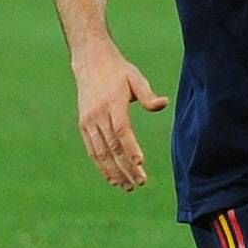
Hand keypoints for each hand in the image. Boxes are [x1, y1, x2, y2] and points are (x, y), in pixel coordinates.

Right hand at [71, 46, 165, 189]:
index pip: (122, 130)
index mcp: (113, 103)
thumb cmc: (118, 70)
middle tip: (139, 183)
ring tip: (127, 186)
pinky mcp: (84, 125)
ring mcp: (89, 121)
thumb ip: (147, 95)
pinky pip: (92, 150)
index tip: (140, 163)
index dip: (130, 148)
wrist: (89, 61)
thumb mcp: (135, 77)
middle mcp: (98, 114)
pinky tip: (112, 178)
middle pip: (112, 146)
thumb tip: (163, 104)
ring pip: (100, 152)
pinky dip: (101, 166)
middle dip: (126, 167)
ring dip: (113, 171)